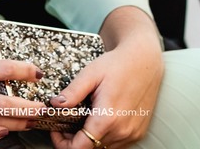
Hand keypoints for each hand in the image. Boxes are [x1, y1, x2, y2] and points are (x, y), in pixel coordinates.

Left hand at [47, 30, 162, 148]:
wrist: (145, 60)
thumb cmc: (119, 64)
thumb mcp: (91, 73)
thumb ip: (73, 92)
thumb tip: (55, 105)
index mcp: (108, 118)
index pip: (80, 148)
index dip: (63, 143)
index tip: (57, 132)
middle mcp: (122, 130)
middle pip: (91, 148)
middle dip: (75, 140)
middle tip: (67, 125)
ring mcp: (132, 133)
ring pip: (103, 147)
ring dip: (91, 140)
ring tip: (84, 121)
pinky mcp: (139, 132)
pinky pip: (117, 143)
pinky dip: (105, 137)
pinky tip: (100, 121)